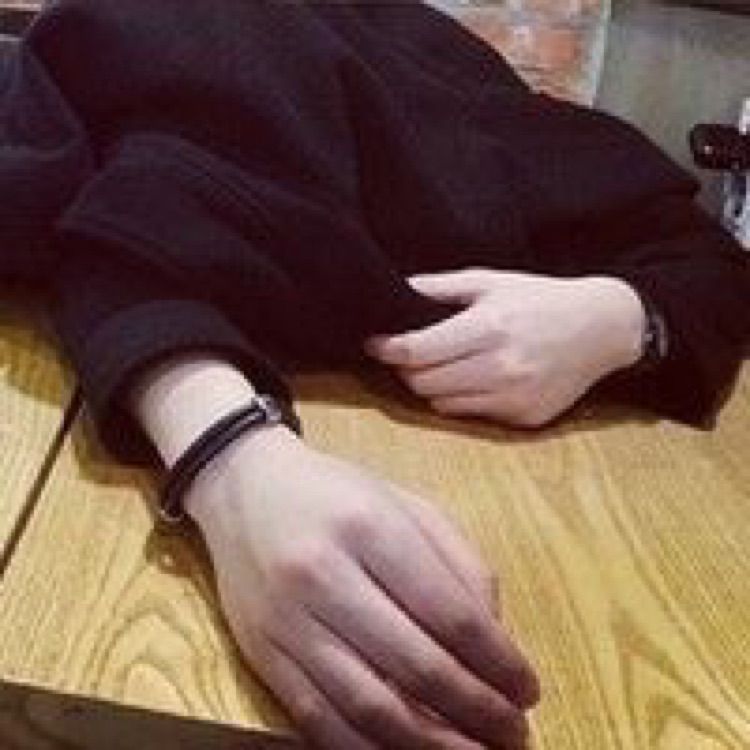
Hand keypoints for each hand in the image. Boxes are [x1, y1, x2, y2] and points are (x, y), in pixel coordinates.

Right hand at [186, 427, 538, 749]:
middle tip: (514, 735)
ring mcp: (286, 620)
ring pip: (367, 706)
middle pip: (414, 665)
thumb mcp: (405, 504)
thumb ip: (459, 562)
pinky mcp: (261, 654)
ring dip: (430, 746)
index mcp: (370, 526)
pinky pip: (316, 720)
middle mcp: (324, 575)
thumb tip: (498, 641)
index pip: (449, 611)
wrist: (244, 486)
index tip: (528, 690)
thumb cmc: (337, 493)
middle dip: (476, 711)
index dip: (497, 661)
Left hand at [366, 269, 644, 426]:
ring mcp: (514, 396)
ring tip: (444, 365)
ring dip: (432, 387)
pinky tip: (475, 379)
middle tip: (410, 354)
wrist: (602, 328)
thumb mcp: (492, 281)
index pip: (419, 350)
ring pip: (442, 403)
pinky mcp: (524, 418)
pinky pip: (470, 415)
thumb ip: (441, 287)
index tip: (375, 344)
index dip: (388, 349)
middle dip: (407, 369)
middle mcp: (500, 366)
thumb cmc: (541, 299)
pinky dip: (461, 399)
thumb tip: (398, 290)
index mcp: (489, 327)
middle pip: (423, 383)